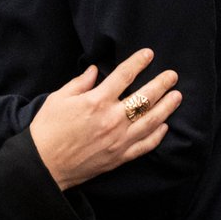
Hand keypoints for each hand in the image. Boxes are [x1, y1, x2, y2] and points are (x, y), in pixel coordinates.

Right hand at [30, 49, 180, 189]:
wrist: (43, 165)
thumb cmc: (47, 130)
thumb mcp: (58, 99)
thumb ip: (79, 83)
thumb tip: (94, 70)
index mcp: (96, 101)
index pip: (124, 76)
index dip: (138, 62)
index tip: (149, 54)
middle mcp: (112, 119)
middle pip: (145, 97)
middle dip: (161, 84)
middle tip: (173, 75)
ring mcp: (119, 140)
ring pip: (151, 121)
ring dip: (167, 107)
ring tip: (177, 97)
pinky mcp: (119, 158)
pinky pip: (145, 145)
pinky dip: (157, 135)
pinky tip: (164, 126)